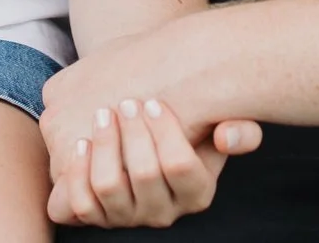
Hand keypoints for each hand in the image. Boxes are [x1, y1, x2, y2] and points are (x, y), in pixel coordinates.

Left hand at [47, 98, 261, 227]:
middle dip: (133, 132)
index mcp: (196, 193)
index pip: (180, 166)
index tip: (152, 101)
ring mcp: (127, 218)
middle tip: (125, 102)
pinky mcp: (96, 218)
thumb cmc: (183, 126)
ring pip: (109, 187)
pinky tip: (81, 141)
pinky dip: (77, 172)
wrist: (144, 136)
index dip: (164, 131)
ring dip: (103, 146)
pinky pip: (80, 203)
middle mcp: (163, 213)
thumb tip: (226, 136)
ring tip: (102, 115)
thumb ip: (241, 130)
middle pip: (144, 174)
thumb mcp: (218, 126)